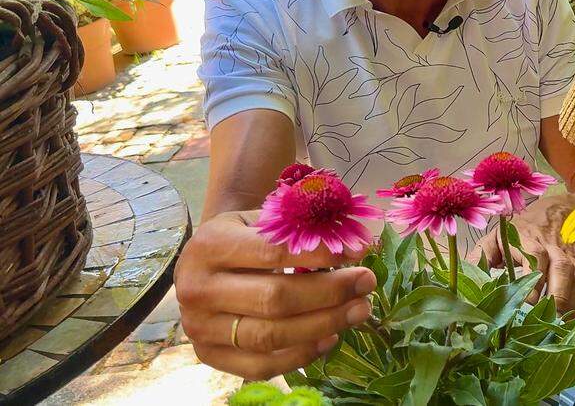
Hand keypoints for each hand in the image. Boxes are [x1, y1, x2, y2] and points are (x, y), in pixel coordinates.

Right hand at [175, 210, 376, 380]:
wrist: (203, 262)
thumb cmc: (243, 236)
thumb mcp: (261, 220)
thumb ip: (298, 230)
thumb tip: (355, 244)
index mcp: (210, 246)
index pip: (272, 254)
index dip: (319, 254)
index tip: (358, 253)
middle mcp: (197, 289)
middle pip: (274, 299)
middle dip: (329, 293)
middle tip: (366, 283)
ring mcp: (200, 327)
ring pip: (269, 336)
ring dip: (323, 326)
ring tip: (359, 311)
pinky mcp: (208, 356)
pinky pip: (260, 365)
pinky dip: (301, 356)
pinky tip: (331, 338)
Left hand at [469, 191, 574, 312]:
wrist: (554, 213)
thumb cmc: (518, 231)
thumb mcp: (495, 237)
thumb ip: (481, 257)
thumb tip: (466, 282)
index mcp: (530, 239)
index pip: (536, 258)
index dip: (533, 281)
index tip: (525, 305)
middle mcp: (554, 247)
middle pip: (561, 270)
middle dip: (556, 297)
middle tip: (546, 321)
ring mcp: (570, 257)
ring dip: (569, 304)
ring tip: (558, 327)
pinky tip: (568, 321)